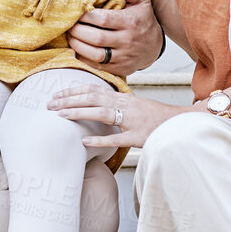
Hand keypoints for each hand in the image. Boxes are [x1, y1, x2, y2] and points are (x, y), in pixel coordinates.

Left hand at [50, 87, 181, 150]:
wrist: (181, 123)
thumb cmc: (156, 117)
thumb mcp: (135, 106)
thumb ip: (117, 104)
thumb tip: (97, 104)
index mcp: (123, 97)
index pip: (94, 89)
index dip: (73, 90)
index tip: (56, 94)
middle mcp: (126, 105)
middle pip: (92, 97)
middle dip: (69, 100)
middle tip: (49, 105)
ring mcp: (132, 120)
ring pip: (101, 113)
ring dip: (79, 113)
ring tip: (60, 116)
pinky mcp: (138, 136)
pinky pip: (117, 138)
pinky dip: (100, 139)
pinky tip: (84, 142)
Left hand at [67, 0, 163, 75]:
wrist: (154, 47)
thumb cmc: (143, 20)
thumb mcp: (142, 2)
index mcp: (130, 22)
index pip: (103, 19)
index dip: (86, 16)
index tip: (77, 11)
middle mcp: (127, 41)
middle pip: (96, 38)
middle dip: (78, 31)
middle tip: (69, 24)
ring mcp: (123, 57)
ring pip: (95, 54)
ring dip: (78, 45)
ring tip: (71, 36)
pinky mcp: (118, 68)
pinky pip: (96, 66)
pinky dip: (83, 58)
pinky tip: (77, 48)